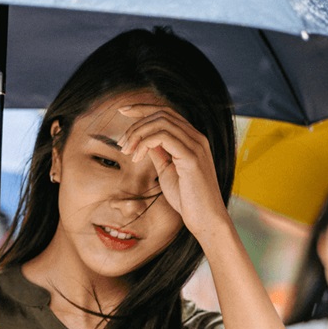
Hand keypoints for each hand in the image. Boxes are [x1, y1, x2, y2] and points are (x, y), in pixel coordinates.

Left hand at [117, 105, 228, 239]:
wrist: (205, 220)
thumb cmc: (188, 199)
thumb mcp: (167, 170)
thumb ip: (159, 153)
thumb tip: (144, 141)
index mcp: (192, 139)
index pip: (166, 112)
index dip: (143, 108)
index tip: (122, 110)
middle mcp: (196, 137)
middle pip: (162, 113)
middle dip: (136, 123)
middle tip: (121, 144)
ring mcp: (196, 145)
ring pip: (161, 122)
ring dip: (137, 134)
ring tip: (126, 151)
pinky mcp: (192, 157)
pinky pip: (163, 137)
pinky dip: (144, 143)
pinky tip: (136, 158)